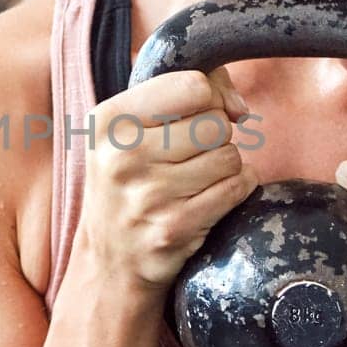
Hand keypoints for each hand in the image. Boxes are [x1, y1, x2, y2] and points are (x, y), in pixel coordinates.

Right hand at [79, 67, 257, 293]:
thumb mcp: (130, 129)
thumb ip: (184, 93)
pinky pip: (235, 188)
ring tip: (195, 179)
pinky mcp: (175, 227)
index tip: (199, 115)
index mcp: (108, 121)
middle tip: (190, 155)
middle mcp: (123, 156)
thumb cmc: (129, 182)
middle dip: (216, 136)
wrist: (110, 261)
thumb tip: (238, 106)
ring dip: (224, 166)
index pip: (193, 85)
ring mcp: (149, 194)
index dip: (209, 98)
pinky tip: (208, 197)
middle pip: (216, 122)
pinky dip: (234, 189)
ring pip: (230, 156)